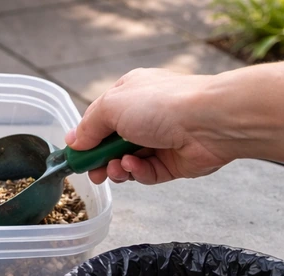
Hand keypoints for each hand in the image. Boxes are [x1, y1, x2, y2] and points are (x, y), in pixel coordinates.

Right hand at [67, 68, 232, 184]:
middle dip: (99, 160)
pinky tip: (136, 166)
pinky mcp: (172, 162)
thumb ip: (88, 127)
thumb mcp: (111, 107)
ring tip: (116, 168)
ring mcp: (160, 140)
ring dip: (117, 168)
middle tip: (93, 172)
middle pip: (111, 144)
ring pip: (126, 162)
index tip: (75, 155)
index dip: (86, 138)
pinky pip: (147, 173)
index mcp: (130, 95)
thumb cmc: (161, 105)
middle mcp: (145, 116)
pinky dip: (138, 172)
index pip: (100, 119)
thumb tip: (73, 142)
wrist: (210, 121)